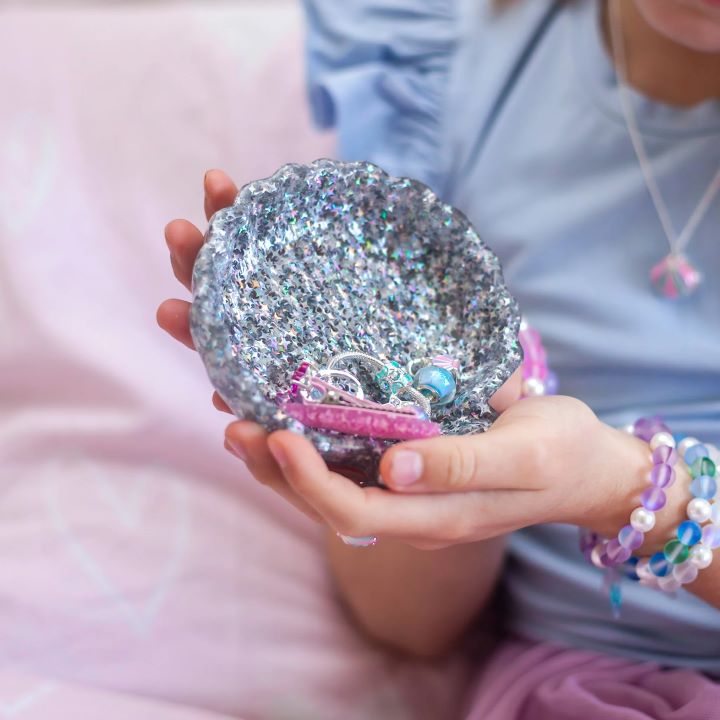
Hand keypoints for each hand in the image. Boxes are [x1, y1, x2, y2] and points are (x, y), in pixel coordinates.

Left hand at [258, 394, 667, 549]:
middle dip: (276, 469)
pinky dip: (314, 445)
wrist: (590, 470)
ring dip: (283, 459)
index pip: (354, 511)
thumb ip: (461, 465)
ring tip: (241, 418)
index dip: (309, 480)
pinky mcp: (411, 474)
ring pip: (331, 486)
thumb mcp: (522, 454)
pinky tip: (289, 414)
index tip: (278, 434)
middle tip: (234, 423)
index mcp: (436, 518)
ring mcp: (409, 497)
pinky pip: (351, 467)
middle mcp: (411, 514)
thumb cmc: (563, 455)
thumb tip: (394, 467)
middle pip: (326, 503)